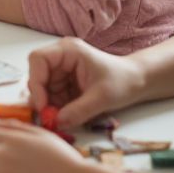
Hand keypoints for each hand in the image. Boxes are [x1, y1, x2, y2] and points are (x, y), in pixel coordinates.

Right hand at [27, 37, 146, 127]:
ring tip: (59, 119)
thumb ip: (79, 110)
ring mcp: (62, 70)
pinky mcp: (65, 82)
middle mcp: (61, 57)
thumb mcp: (102, 98)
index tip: (42, 105)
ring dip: (49, 105)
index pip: (38, 59)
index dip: (35, 81)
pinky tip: (65, 117)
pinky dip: (56, 108)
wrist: (138, 83)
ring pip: (44, 88)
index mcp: (68, 50)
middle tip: (48, 117)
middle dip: (41, 97)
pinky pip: (53, 95)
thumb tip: (57, 122)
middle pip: (38, 75)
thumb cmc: (122, 82)